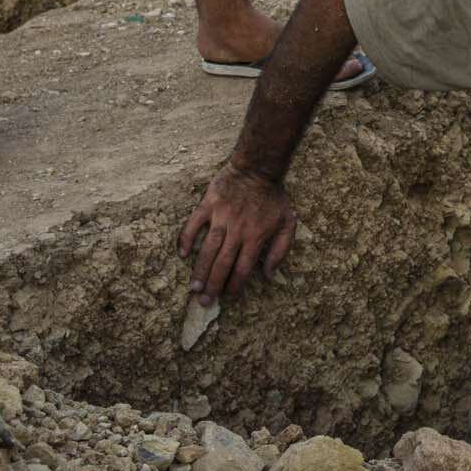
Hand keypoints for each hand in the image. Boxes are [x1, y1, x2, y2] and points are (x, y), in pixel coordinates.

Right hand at [177, 163, 293, 302]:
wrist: (258, 168)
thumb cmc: (273, 198)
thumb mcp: (287, 223)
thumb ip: (280, 250)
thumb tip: (269, 274)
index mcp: (255, 236)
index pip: (243, 268)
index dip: (235, 286)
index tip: (228, 298)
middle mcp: (237, 230)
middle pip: (223, 263)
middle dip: (213, 285)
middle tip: (204, 301)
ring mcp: (221, 217)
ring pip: (208, 249)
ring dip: (200, 269)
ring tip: (194, 287)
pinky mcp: (208, 204)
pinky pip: (193, 224)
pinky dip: (186, 239)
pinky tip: (182, 254)